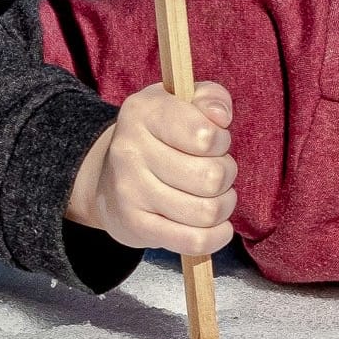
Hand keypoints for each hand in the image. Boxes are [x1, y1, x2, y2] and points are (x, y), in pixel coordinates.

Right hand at [65, 80, 236, 257]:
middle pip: (211, 176)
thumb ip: (211, 97)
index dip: (221, 141)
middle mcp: (129, 151)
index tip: (216, 141)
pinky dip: (216, 236)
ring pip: (207, 210)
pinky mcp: (135, 227)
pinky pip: (193, 241)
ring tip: (215, 195)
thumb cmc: (162, 134)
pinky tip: (217, 226)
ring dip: (224, 204)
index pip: (205, 135)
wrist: (111, 177)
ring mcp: (129, 192)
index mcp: (144, 111)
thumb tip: (220, 116)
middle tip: (217, 171)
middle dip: (227, 174)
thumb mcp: (183, 101)